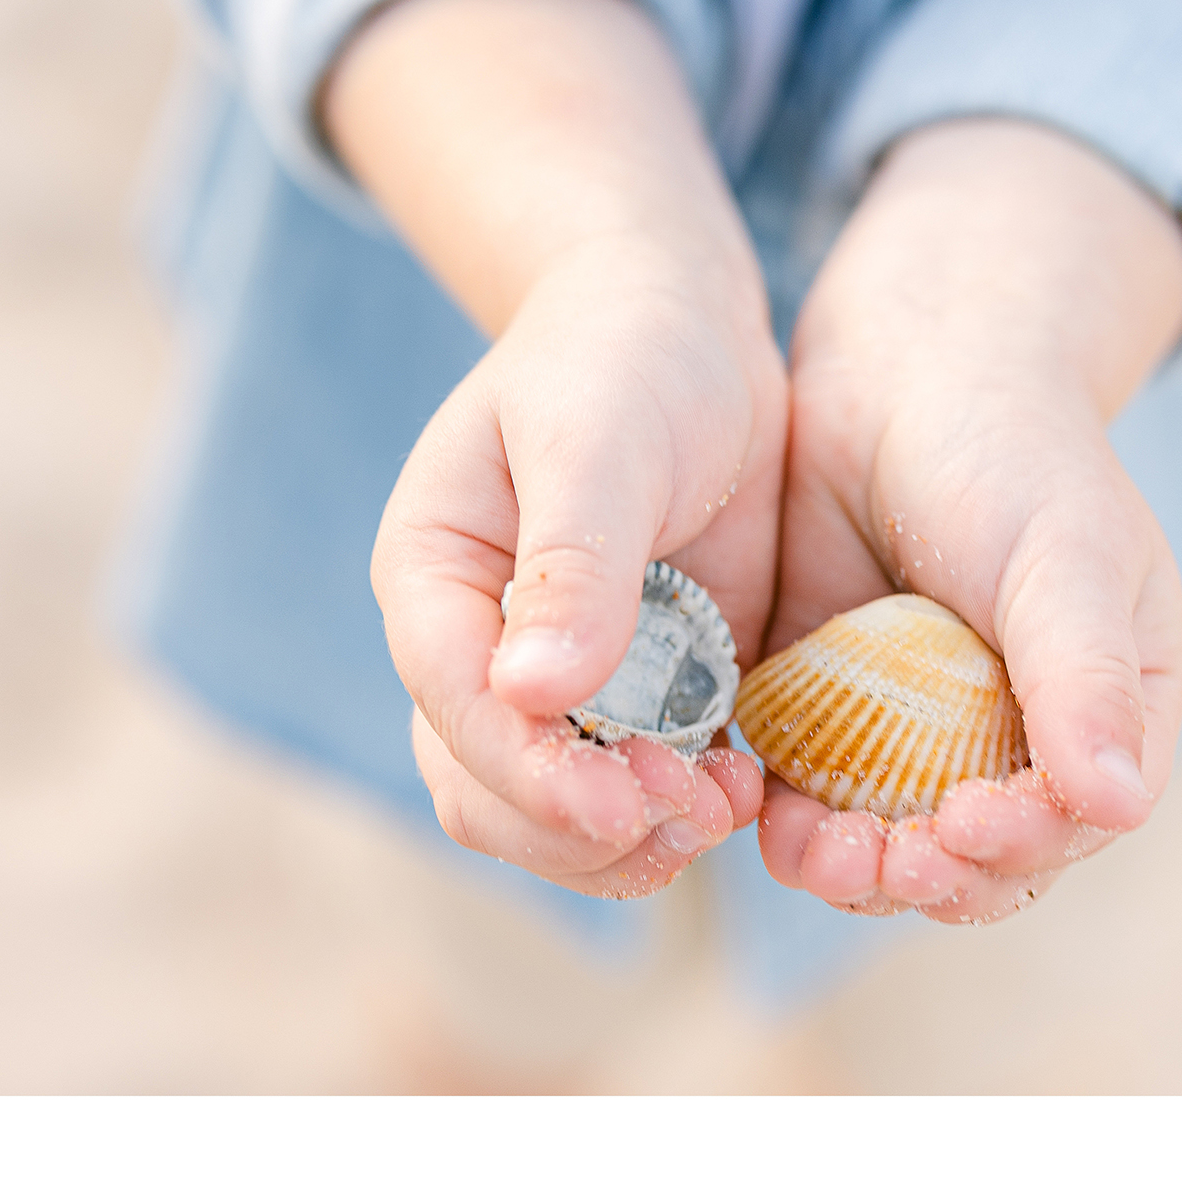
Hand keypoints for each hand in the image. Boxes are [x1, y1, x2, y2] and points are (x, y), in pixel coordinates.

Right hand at [324, 0, 787, 899]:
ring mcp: (550, 693)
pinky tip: (746, 790)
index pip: (454, 707)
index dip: (530, 776)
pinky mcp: (630, 711)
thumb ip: (573, 563)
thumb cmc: (627, 354)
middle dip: (585, 829)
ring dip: (636, 844)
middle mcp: (476, 653)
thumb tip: (534, 690)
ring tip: (727, 805)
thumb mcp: (601, 436)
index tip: (621, 807)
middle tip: (696, 809)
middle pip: (488, 798)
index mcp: (435, 580)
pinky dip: (682, 821)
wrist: (686, 336)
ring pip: (554, 825)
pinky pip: (635, 806)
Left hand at [757, 118, 1181, 926]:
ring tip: (809, 848)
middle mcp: (1022, 752)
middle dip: (927, 877)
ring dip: (854, 870)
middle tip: (873, 860)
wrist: (904, 367)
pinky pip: (819, 809)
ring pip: (895, 856)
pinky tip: (764, 815)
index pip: (1075, 827)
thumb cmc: (1014, 449)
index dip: (1020, 850)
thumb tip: (1117, 804)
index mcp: (1104, 721)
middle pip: (983, 868)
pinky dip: (794, 826)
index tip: (962, 827)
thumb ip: (1084, 680)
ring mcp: (926, 749)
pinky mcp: (839, 729)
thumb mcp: (1065, 556)